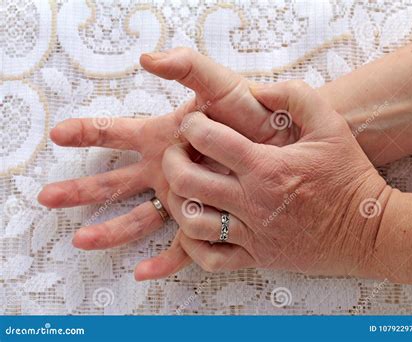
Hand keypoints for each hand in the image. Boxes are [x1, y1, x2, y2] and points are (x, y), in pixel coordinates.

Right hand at [37, 48, 294, 279]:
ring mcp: (184, 198)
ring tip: (80, 241)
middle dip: (82, 189)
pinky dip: (162, 261)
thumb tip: (148, 58)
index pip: (117, 134)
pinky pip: (182, 246)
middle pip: (115, 182)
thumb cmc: (253, 115)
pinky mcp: (207, 220)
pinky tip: (143, 273)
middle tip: (48, 198)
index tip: (58, 135)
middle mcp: (167, 171)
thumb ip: (190, 68)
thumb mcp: (221, 86)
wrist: (284, 144)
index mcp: (164, 140)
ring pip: (139, 219)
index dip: (87, 132)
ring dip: (109, 230)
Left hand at [163, 81, 392, 276]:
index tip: (194, 122)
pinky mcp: (257, 257)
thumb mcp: (331, 125)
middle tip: (177, 151)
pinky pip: (210, 259)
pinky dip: (193, 244)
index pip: (208, 139)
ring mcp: (252, 233)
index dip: (192, 124)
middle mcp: (253, 201)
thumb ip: (294, 97)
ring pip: (191, 222)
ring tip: (183, 188)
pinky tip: (196, 226)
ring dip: (177, 202)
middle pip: (187, 181)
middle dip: (171, 160)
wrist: (369, 230)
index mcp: (267, 166)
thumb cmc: (349, 176)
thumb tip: (256, 89)